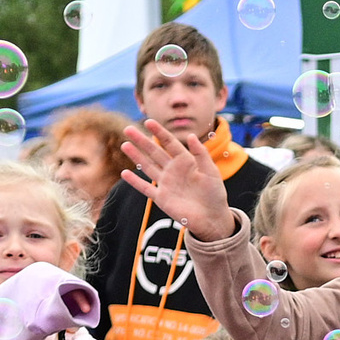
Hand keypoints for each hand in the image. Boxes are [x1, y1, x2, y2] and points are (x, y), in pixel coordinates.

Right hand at [117, 120, 236, 240]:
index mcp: (186, 162)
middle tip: (128, 129)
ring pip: (147, 167)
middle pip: (154, 152)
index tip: (148, 121)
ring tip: (125, 145)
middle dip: (141, 141)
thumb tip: (191, 135)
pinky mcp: (162, 198)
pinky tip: (125, 173)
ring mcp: (166, 184)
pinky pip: (146, 188)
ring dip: (136, 156)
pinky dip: (135, 181)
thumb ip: (201, 154)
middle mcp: (173, 170)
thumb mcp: (211, 172)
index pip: (169, 143)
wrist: (212, 218)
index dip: (159, 132)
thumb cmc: (215, 194)